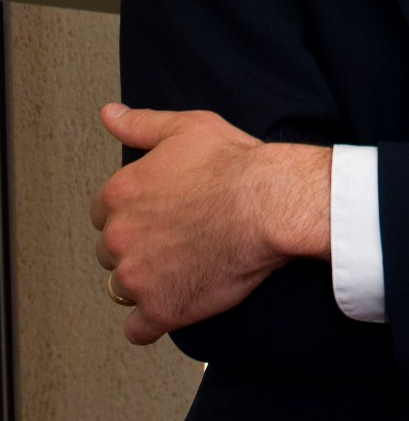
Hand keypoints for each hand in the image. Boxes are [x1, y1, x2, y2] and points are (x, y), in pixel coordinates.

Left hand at [90, 104, 330, 344]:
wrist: (269, 203)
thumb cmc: (235, 165)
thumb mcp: (187, 127)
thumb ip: (141, 124)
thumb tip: (110, 115)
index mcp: (121, 193)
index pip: (103, 212)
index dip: (132, 211)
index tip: (158, 212)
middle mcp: (120, 236)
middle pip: (111, 251)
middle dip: (137, 245)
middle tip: (175, 236)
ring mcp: (138, 277)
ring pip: (121, 287)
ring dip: (144, 280)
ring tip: (180, 265)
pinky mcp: (161, 309)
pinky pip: (138, 329)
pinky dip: (153, 319)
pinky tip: (176, 299)